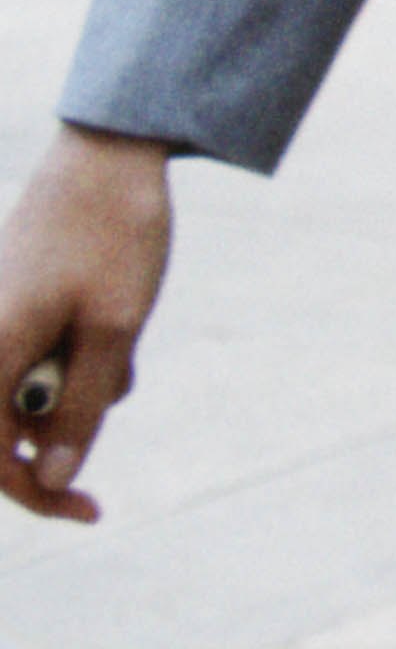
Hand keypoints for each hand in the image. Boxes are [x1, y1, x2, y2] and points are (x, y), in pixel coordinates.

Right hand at [0, 127, 172, 525]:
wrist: (110, 151)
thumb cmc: (112, 235)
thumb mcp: (113, 328)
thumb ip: (80, 408)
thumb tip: (57, 477)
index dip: (38, 493)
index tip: (90, 509)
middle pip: (13, 427)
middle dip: (70, 421)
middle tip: (117, 378)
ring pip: (35, 391)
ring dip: (82, 382)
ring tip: (117, 328)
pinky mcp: (13, 306)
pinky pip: (42, 355)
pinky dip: (79, 352)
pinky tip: (110, 312)